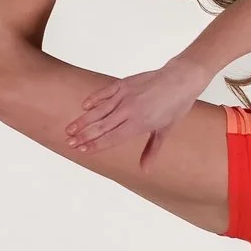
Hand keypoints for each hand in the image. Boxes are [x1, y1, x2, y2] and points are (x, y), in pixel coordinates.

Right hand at [66, 63, 204, 164]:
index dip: (95, 145)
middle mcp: (129, 111)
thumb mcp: (165, 131)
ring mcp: (126, 96)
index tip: (82, 150)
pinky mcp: (125, 83)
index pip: (111, 138)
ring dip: (83, 120)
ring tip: (70, 129)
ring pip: (99, 110)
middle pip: (101, 126)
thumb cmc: (175, 106)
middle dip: (84, 135)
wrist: (181, 80)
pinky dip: (94, 99)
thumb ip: (152, 150)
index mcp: (139, 124)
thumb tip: (145, 170)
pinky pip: (105, 92)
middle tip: (69, 142)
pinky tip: (84, 106)